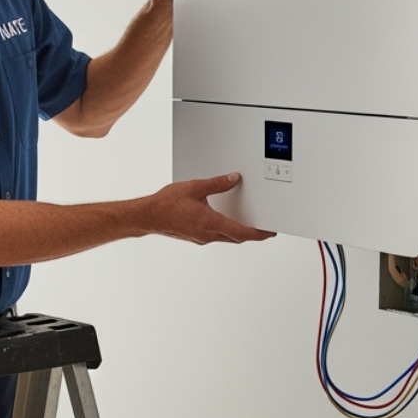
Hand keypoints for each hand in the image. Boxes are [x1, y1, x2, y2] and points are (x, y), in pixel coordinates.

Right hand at [142, 172, 274, 244]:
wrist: (148, 216)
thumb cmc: (167, 204)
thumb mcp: (195, 187)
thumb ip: (217, 183)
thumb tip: (233, 179)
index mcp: (211, 223)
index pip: (242, 233)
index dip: (259, 234)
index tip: (269, 232)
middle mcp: (208, 234)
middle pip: (237, 238)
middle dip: (251, 234)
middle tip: (263, 229)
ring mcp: (201, 238)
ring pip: (226, 238)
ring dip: (238, 232)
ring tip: (246, 224)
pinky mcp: (195, 237)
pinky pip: (215, 236)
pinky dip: (225, 230)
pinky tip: (222, 220)